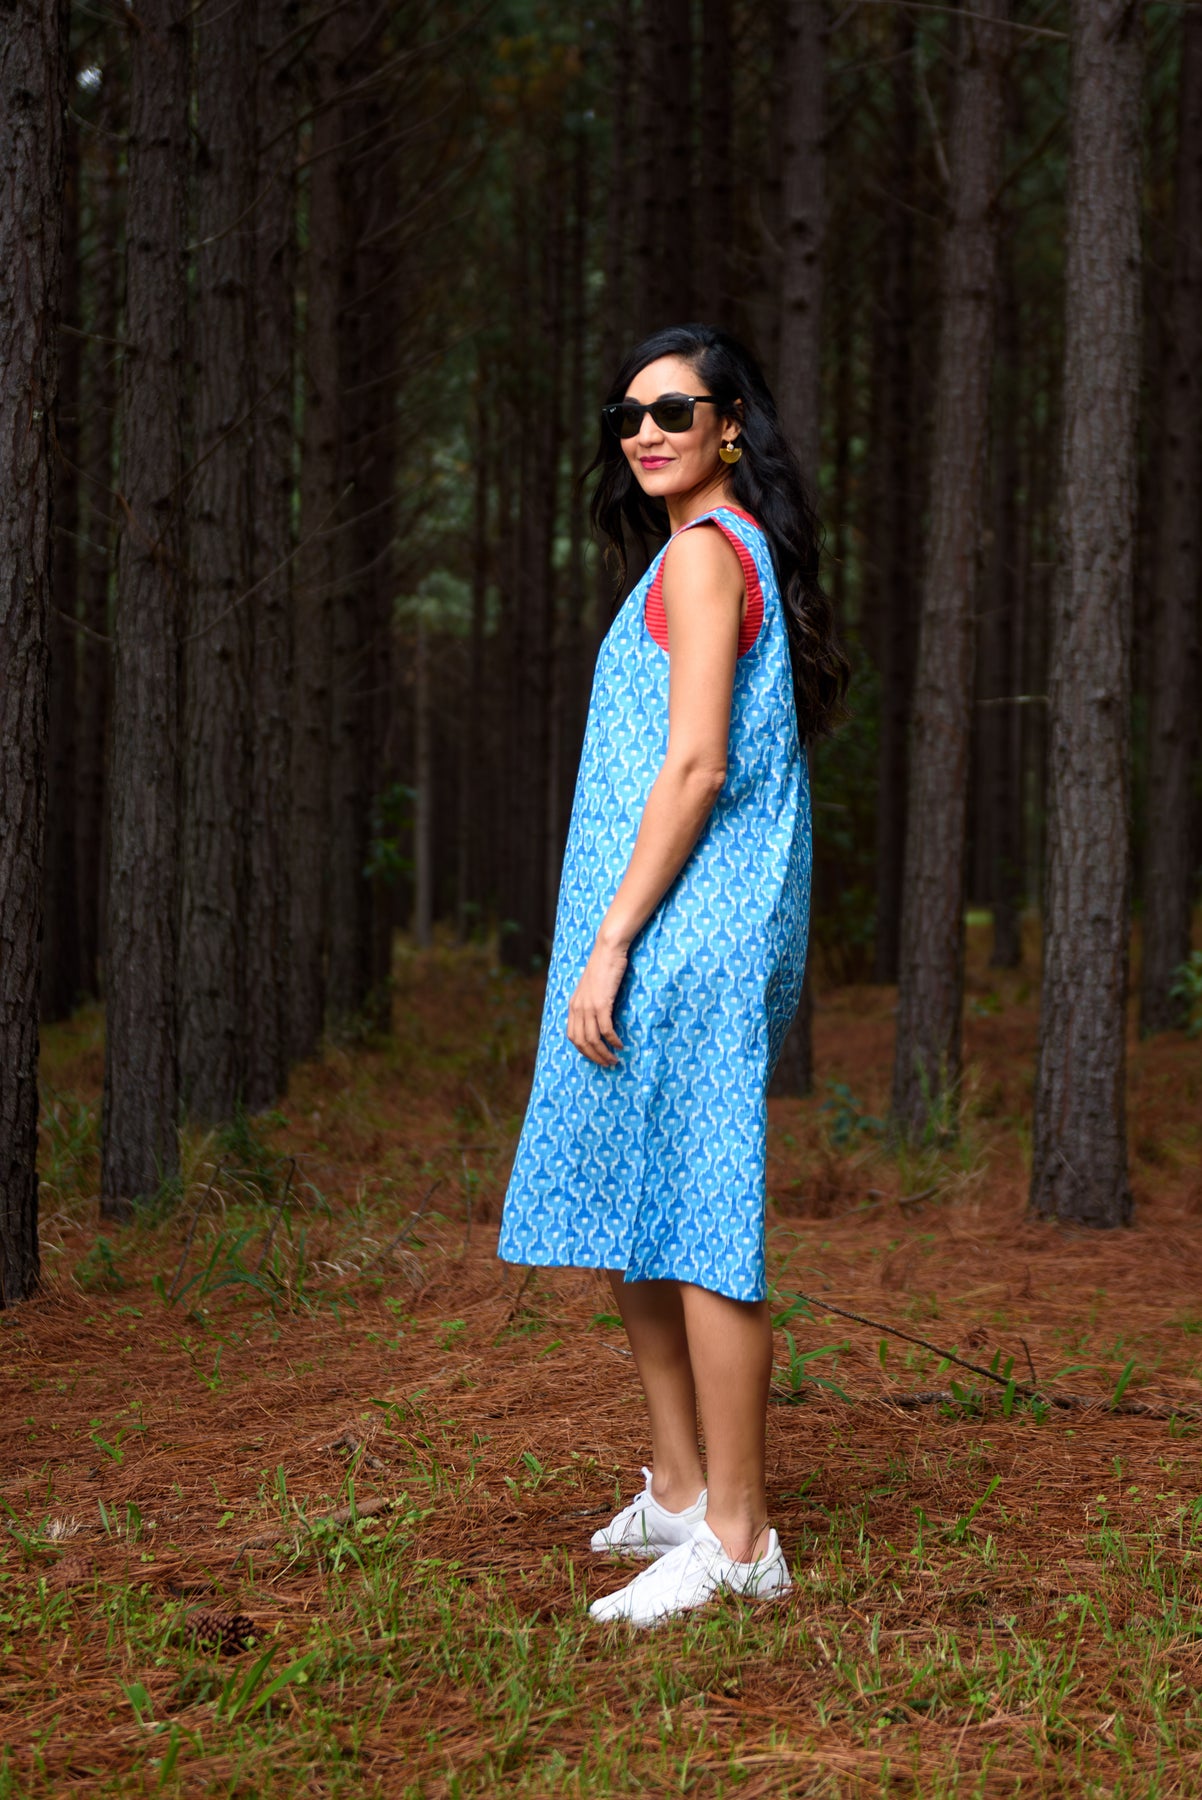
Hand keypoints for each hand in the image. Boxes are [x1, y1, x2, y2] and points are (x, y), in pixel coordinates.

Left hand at [567, 934, 627, 1066]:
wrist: (608, 949)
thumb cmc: (604, 967)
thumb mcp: (592, 988)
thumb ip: (591, 1003)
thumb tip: (599, 1019)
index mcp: (573, 1005)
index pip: (573, 1036)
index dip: (584, 1051)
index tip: (596, 1058)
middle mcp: (577, 1008)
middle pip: (581, 1042)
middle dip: (594, 1057)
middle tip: (608, 1064)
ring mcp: (588, 1006)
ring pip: (593, 1039)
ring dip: (604, 1053)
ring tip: (615, 1060)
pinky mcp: (601, 1003)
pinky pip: (605, 1029)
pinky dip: (612, 1041)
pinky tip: (619, 1045)